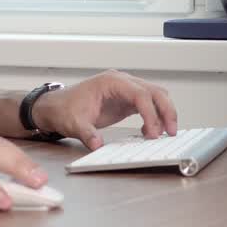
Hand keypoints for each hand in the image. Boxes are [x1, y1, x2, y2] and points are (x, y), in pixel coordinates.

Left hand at [32, 70, 177, 150]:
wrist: (55, 106)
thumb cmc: (64, 109)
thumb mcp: (73, 123)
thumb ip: (86, 133)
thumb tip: (97, 144)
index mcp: (111, 82)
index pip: (140, 93)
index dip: (150, 113)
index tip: (153, 132)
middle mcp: (121, 82)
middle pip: (154, 91)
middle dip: (166, 110)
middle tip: (170, 132)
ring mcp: (125, 89)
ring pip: (155, 95)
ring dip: (164, 112)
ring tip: (164, 133)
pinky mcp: (125, 99)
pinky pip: (147, 104)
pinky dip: (154, 116)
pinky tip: (150, 131)